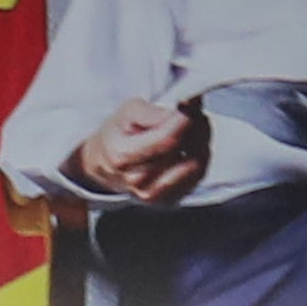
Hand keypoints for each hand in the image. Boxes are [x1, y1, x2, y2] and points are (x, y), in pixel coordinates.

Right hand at [76, 97, 208, 201]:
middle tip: (192, 113)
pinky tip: (189, 146)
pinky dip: (199, 158)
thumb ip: (153, 111)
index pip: (167, 140)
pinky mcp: (167, 201)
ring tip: (192, 128)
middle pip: (184, 153)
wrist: (104, 163)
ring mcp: (153, 194)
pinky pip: (197, 178)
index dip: (186, 120)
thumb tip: (180, 111)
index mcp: (123, 156)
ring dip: (202, 144)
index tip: (190, 105)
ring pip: (196, 167)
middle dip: (196, 128)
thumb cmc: (117, 135)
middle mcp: (138, 181)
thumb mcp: (127, 112)